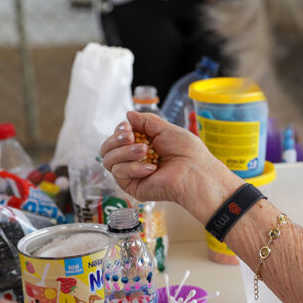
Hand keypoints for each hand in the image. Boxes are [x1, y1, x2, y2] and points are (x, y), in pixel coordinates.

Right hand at [100, 112, 241, 222]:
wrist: (195, 172)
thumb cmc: (187, 152)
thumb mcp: (166, 129)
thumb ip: (146, 121)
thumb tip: (128, 115)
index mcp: (142, 145)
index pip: (118, 138)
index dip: (118, 131)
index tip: (127, 127)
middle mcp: (134, 159)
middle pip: (107, 149)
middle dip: (116, 140)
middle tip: (131, 137)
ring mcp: (132, 174)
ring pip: (108, 160)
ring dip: (125, 152)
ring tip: (144, 150)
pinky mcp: (132, 187)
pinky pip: (119, 173)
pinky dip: (133, 167)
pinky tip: (150, 168)